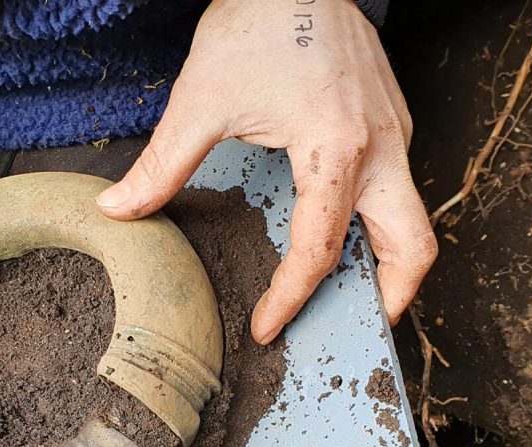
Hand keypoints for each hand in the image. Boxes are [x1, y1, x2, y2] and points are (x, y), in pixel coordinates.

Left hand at [96, 0, 436, 342]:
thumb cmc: (258, 21)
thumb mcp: (201, 98)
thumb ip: (161, 165)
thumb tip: (118, 210)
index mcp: (336, 148)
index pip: (321, 250)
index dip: (291, 298)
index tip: (266, 329)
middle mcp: (381, 147)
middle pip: (413, 247)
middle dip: (388, 299)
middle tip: (347, 331)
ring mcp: (394, 132)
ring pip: (410, 217)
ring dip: (383, 261)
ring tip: (339, 293)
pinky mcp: (390, 119)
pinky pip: (396, 186)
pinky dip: (374, 222)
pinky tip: (334, 228)